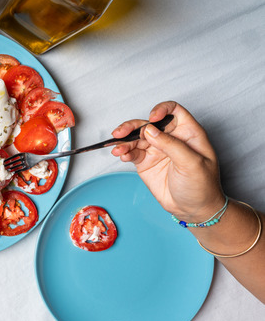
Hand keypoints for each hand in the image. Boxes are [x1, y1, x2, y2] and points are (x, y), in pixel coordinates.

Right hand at [110, 101, 224, 221]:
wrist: (194, 210)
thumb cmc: (202, 186)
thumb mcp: (191, 163)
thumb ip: (171, 144)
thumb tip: (150, 130)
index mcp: (188, 133)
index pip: (173, 111)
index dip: (161, 110)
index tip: (152, 119)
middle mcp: (170, 138)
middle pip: (148, 123)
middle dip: (133, 126)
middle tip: (120, 133)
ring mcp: (157, 150)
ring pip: (136, 137)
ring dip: (124, 141)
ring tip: (117, 149)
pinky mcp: (146, 162)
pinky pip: (132, 152)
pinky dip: (124, 152)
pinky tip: (122, 155)